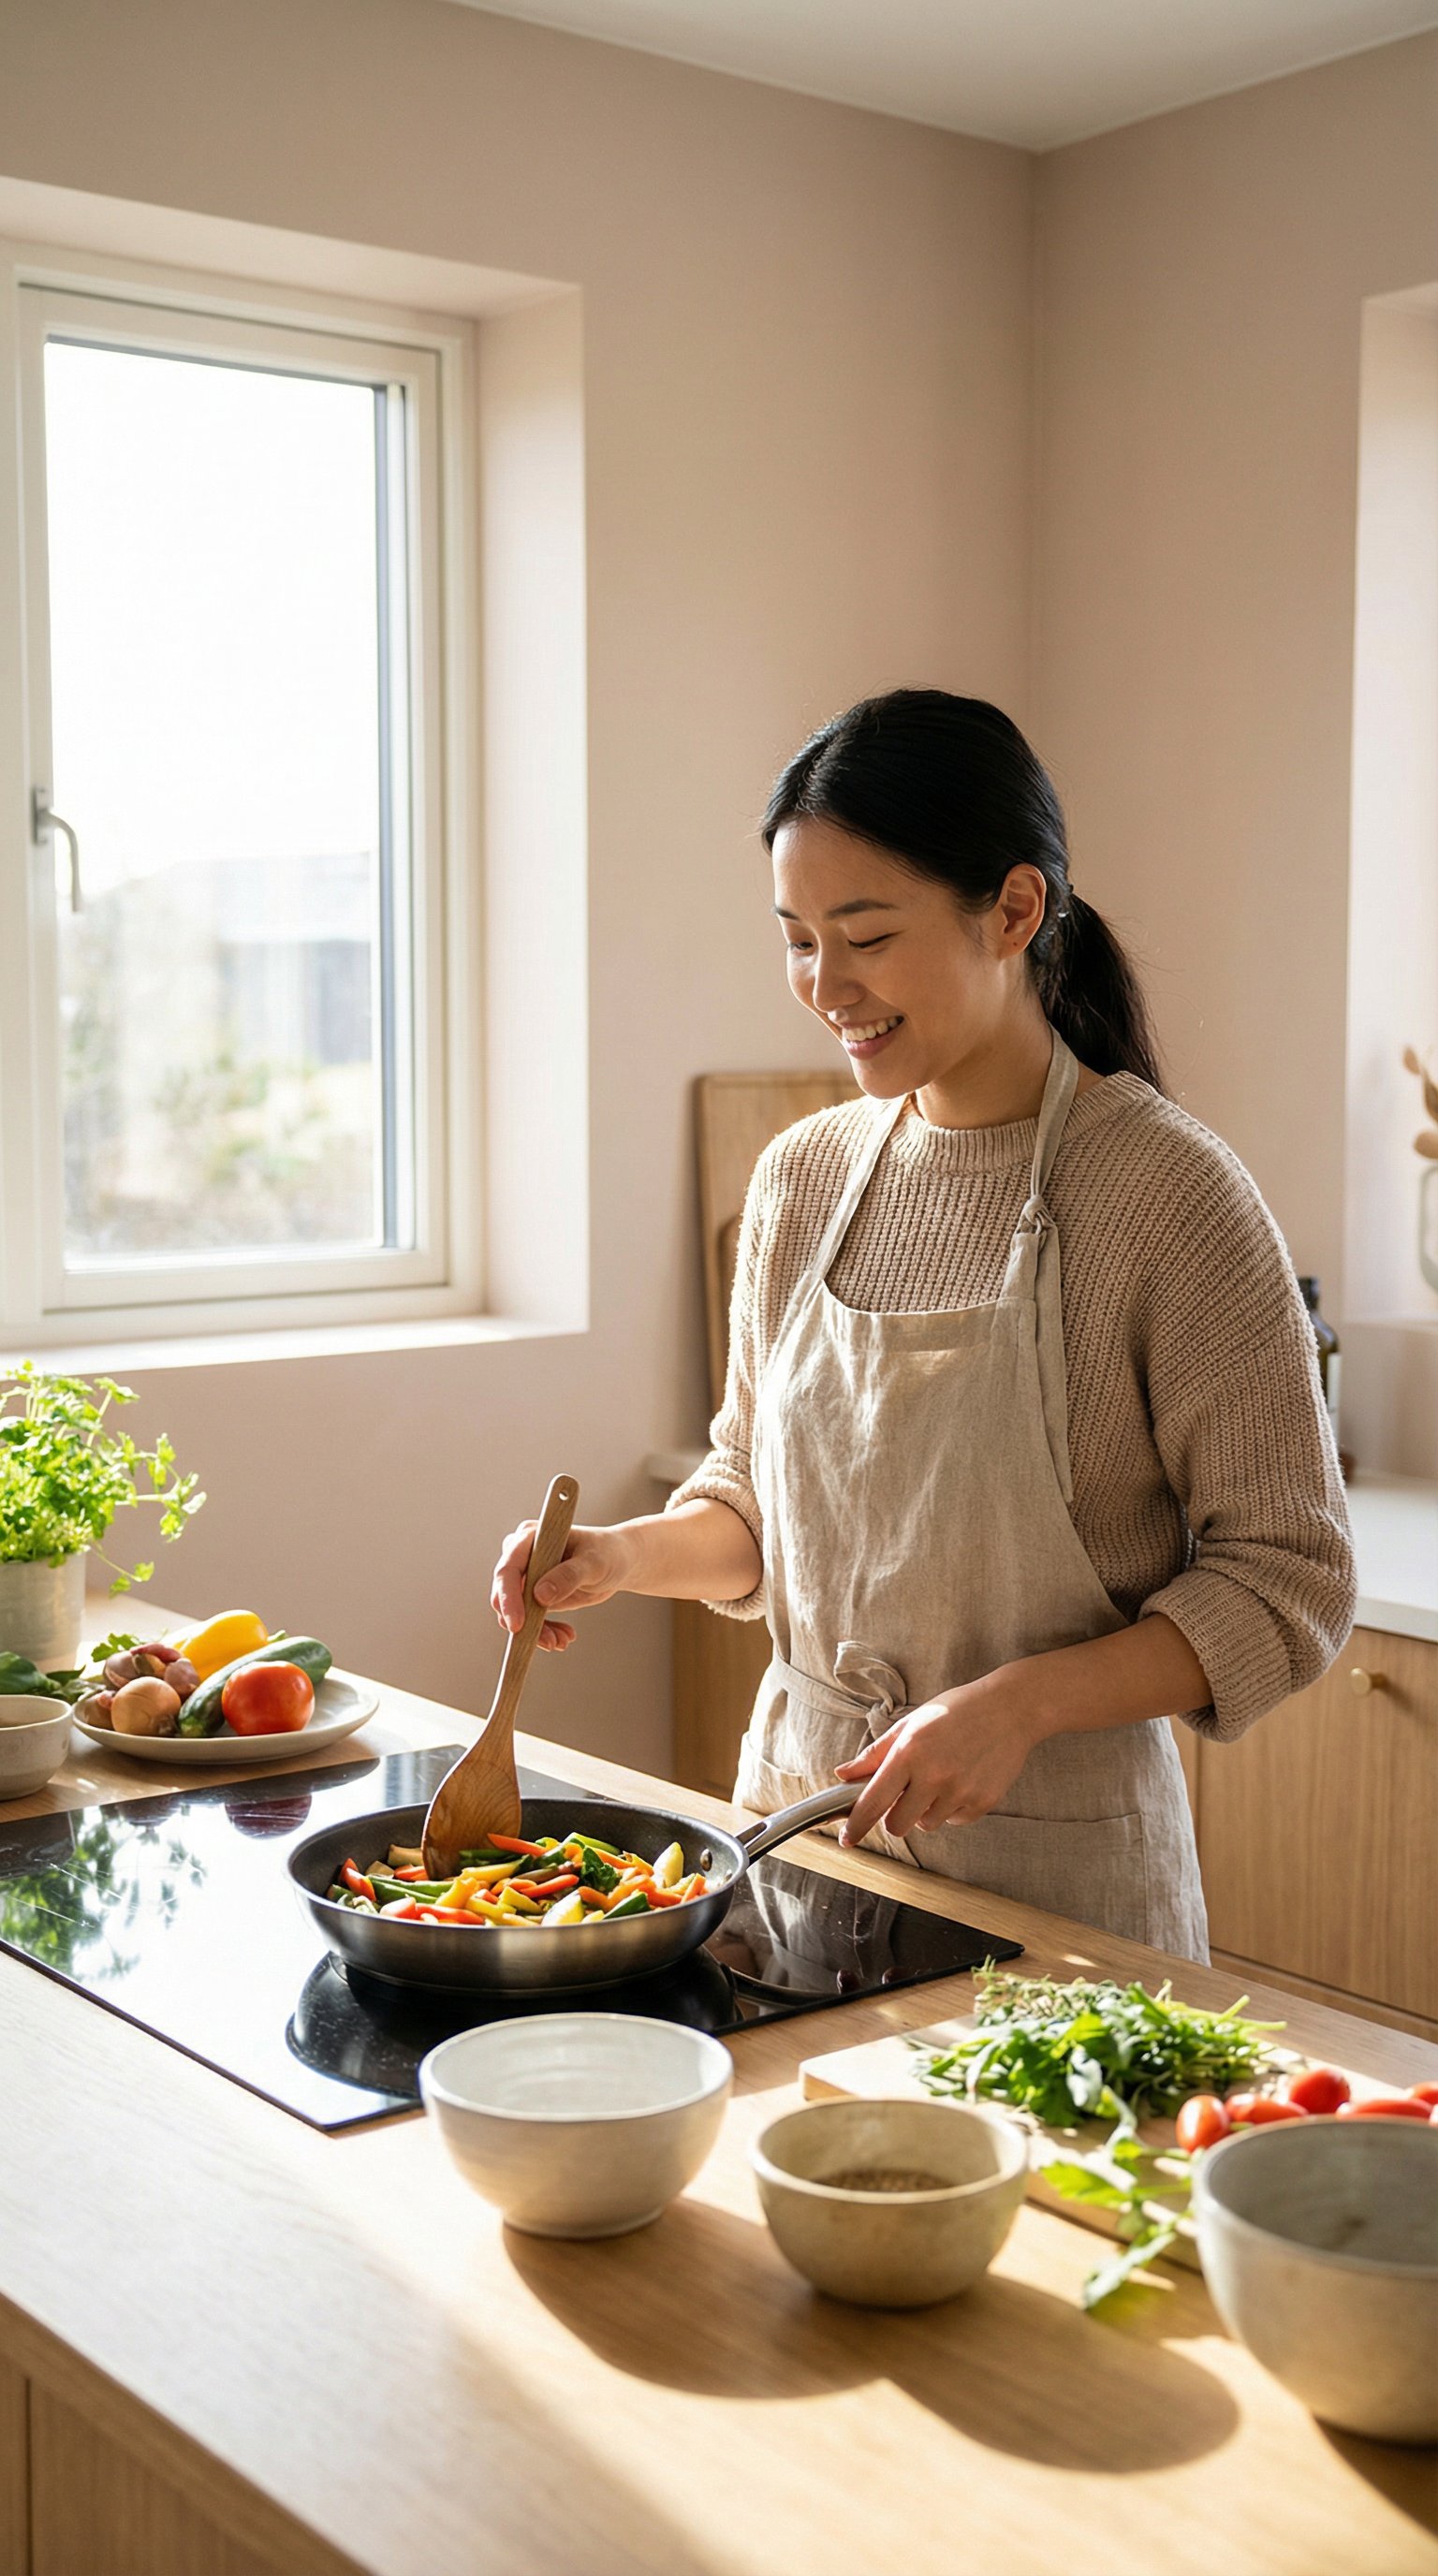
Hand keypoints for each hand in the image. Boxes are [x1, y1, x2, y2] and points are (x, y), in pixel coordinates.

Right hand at [490, 1521, 634, 1653]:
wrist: (619, 1561)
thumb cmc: (608, 1553)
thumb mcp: (594, 1564)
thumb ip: (569, 1576)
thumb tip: (539, 1595)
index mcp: (530, 1537)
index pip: (508, 1569)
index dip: (508, 1598)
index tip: (518, 1625)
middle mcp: (521, 1555)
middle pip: (506, 1594)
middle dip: (525, 1622)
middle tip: (551, 1642)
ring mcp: (526, 1575)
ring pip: (516, 1611)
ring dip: (536, 1631)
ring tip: (562, 1641)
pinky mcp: (533, 1593)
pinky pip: (528, 1618)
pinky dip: (543, 1631)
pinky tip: (564, 1637)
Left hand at [834, 1673, 1041, 1844]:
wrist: (1009, 1710)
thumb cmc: (957, 1711)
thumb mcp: (911, 1723)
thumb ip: (875, 1754)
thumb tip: (844, 1774)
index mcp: (909, 1753)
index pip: (873, 1802)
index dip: (856, 1826)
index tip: (847, 1839)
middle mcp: (934, 1776)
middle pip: (897, 1825)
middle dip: (894, 1817)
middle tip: (905, 1796)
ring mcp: (960, 1791)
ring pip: (926, 1824)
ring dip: (925, 1810)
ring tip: (941, 1778)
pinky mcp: (983, 1802)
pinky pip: (955, 1821)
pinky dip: (952, 1808)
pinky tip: (962, 1779)